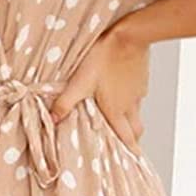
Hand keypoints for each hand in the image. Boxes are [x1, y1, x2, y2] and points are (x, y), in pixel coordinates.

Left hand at [50, 23, 149, 151]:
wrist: (130, 34)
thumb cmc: (105, 57)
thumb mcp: (80, 81)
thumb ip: (66, 102)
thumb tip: (53, 119)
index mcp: (116, 110)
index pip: (127, 138)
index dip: (130, 152)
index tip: (133, 161)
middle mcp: (130, 105)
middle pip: (136, 130)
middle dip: (132, 139)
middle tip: (127, 144)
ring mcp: (138, 91)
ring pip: (137, 112)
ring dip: (131, 119)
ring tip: (121, 118)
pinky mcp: (141, 77)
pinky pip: (138, 94)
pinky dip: (131, 98)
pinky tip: (122, 90)